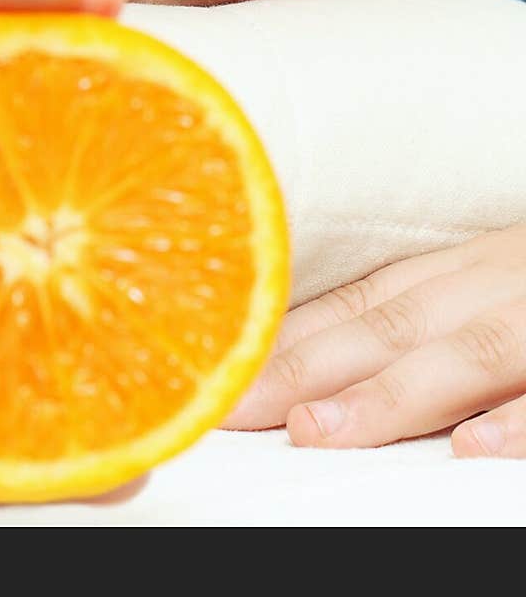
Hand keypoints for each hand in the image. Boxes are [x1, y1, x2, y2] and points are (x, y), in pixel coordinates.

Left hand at [222, 225, 525, 456]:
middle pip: (391, 326)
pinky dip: (515, 421)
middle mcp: (493, 289)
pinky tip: (470, 449)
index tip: (224, 369)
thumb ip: (432, 312)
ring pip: (464, 355)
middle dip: (308, 366)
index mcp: (465, 271)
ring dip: (385, 395)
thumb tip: (339, 361)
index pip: (364, 303)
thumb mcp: (499, 277)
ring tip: (313, 430)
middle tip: (235, 405)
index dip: (292, 336)